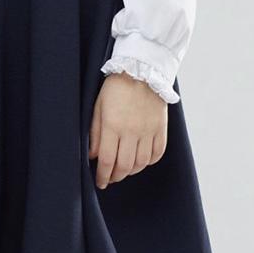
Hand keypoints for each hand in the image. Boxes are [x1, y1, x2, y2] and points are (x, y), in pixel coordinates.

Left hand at [89, 72, 166, 188]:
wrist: (141, 70)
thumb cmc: (116, 87)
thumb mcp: (98, 106)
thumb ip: (95, 132)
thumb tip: (93, 155)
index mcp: (113, 125)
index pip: (107, 160)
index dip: (102, 175)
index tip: (100, 182)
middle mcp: (132, 131)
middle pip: (124, 166)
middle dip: (115, 176)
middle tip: (110, 178)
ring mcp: (148, 131)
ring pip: (141, 163)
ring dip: (131, 171)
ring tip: (124, 170)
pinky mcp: (160, 128)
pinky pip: (157, 153)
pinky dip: (149, 162)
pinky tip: (141, 160)